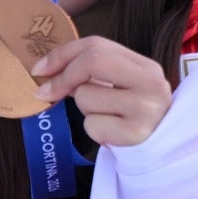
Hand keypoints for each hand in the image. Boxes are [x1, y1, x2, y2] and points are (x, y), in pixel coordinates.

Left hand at [31, 36, 171, 146]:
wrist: (158, 153)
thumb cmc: (129, 118)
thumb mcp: (118, 89)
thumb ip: (91, 73)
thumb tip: (46, 70)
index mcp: (146, 67)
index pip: (97, 45)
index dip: (63, 54)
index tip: (39, 69)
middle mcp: (151, 83)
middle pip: (93, 61)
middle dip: (64, 77)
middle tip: (46, 93)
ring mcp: (146, 108)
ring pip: (86, 96)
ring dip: (85, 110)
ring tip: (105, 119)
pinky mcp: (136, 134)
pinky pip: (92, 125)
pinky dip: (94, 131)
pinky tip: (110, 134)